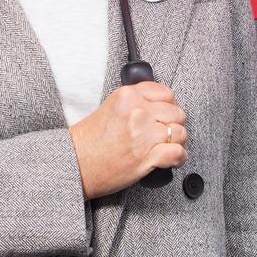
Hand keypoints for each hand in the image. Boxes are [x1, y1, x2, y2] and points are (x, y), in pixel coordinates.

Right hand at [68, 80, 185, 198]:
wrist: (75, 163)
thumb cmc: (90, 140)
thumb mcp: (111, 107)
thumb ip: (135, 102)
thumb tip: (162, 105)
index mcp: (127, 96)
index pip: (166, 93)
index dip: (170, 107)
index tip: (166, 116)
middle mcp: (136, 112)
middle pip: (177, 113)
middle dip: (175, 125)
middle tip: (167, 134)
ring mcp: (142, 134)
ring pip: (180, 133)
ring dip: (178, 143)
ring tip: (169, 148)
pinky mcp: (146, 156)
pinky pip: (177, 153)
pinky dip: (179, 158)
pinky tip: (172, 160)